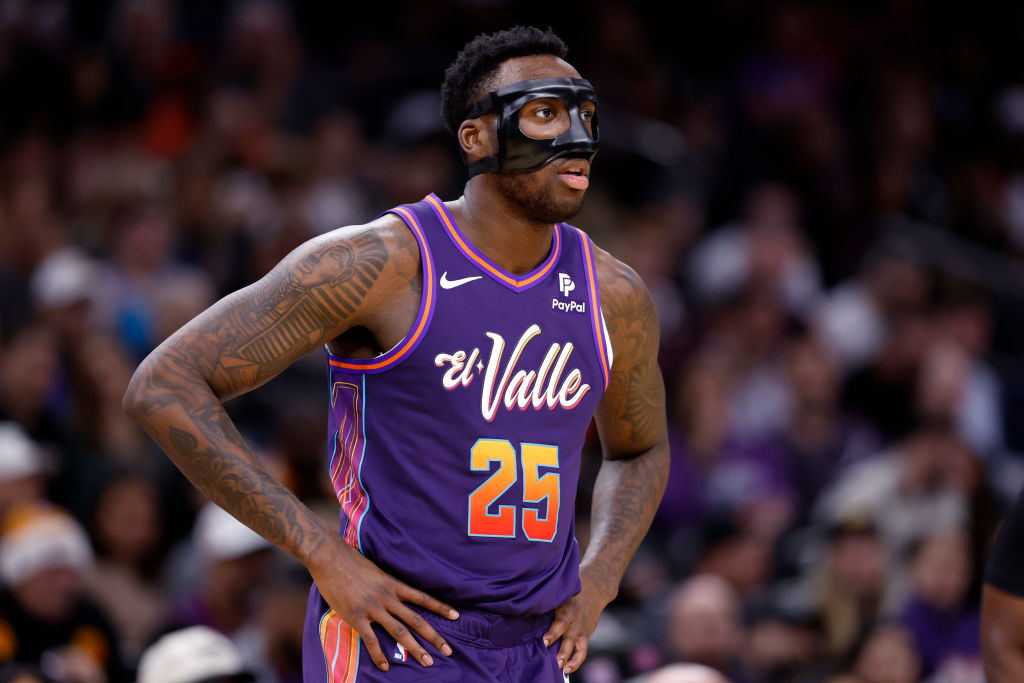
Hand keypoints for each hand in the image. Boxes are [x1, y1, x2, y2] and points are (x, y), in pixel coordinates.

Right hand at [308, 535, 459, 671]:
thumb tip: (395, 591)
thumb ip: (387, 583)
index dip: (440, 607)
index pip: (423, 597)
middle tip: (448, 651)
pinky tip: (385, 666)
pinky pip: (371, 639)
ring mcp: (373, 608)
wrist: (330, 558)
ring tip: (427, 662)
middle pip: (416, 619)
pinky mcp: (356, 616)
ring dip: (414, 648)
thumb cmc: (351, 561)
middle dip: (433, 636)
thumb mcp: (377, 569)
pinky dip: (379, 654)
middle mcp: (388, 597)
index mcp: (394, 584)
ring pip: (399, 631)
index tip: (456, 616)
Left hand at [542, 572, 613, 674]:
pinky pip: (582, 652)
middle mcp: (573, 619)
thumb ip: (548, 606)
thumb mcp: (560, 596)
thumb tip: (524, 614)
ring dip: (567, 655)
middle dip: (559, 645)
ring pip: (574, 644)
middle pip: (567, 633)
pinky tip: (567, 670)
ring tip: (561, 668)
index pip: (559, 621)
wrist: (594, 592)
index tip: (544, 641)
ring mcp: (580, 628)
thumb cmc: (569, 596)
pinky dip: (576, 662)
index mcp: (565, 608)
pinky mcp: (585, 636)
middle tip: (551, 656)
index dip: (553, 632)